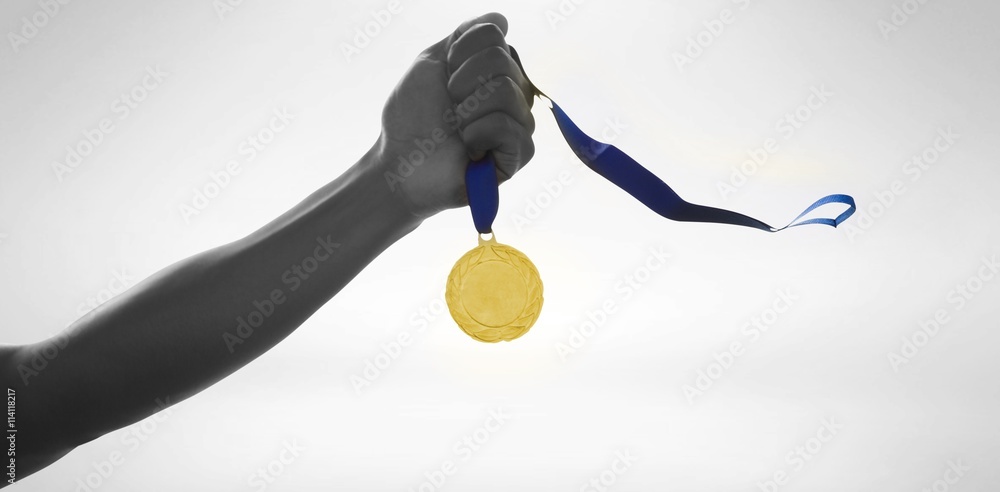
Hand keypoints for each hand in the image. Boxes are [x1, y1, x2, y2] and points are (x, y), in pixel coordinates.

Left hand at [374, 12, 535, 218]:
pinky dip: (478, 134)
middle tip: (450, 108)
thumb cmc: (412, 117)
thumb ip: (465, 36)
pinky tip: (470, 150)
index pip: (494, 35)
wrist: (401, 163)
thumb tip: (501, 20)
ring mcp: (519, 122)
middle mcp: (513, 91)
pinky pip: (509, 127)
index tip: (444, 79)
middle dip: (461, 84)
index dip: (459, 54)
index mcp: (493, 68)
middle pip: (502, 60)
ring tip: (458, 131)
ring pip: (507, 91)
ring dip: (467, 112)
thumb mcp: (432, 63)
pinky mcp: (520, 154)